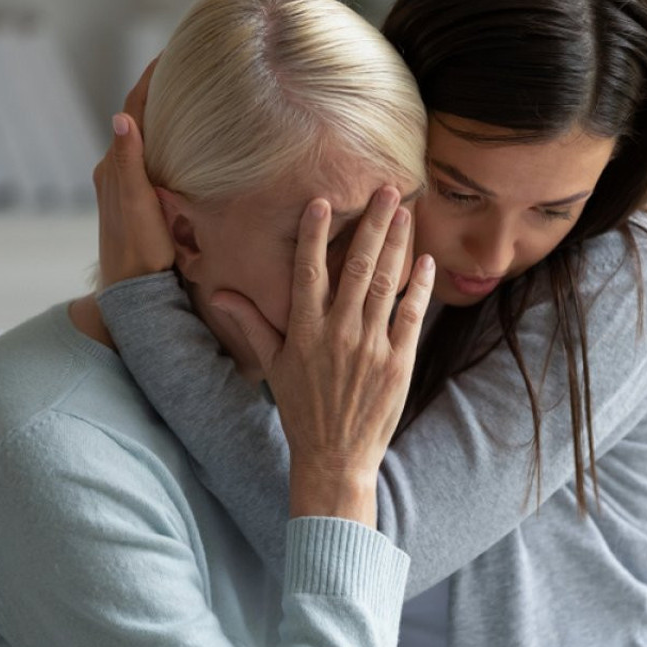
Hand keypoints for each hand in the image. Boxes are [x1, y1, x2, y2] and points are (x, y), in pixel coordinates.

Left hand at [94, 56, 174, 288]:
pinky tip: (181, 144)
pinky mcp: (138, 201)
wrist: (133, 291)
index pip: (132, 111)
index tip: (170, 56)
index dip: (150, 82)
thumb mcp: (137, 205)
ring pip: (143, 140)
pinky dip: (164, 142)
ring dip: (161, 117)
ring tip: (187, 97)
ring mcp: (125, 187)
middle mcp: (115, 172)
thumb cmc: (138, 251)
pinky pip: (149, 159)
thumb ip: (129, 162)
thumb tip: (122, 117)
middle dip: (158, 93)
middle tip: (185, 69)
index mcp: (114, 167)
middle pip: (137, 120)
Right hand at [212, 188, 434, 526]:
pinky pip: (411, 315)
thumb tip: (221, 292)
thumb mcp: (273, 366)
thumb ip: (252, 323)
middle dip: (373, 224)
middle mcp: (337, 333)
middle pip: (357, 267)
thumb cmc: (302, 410)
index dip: (315, 234)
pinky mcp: (398, 362)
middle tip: (387, 189)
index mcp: (304, 331)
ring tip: (406, 212)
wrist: (335, 457)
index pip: (308, 271)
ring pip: (387, 284)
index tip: (323, 201)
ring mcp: (370, 347)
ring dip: (398, 245)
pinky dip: (420, 286)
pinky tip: (425, 261)